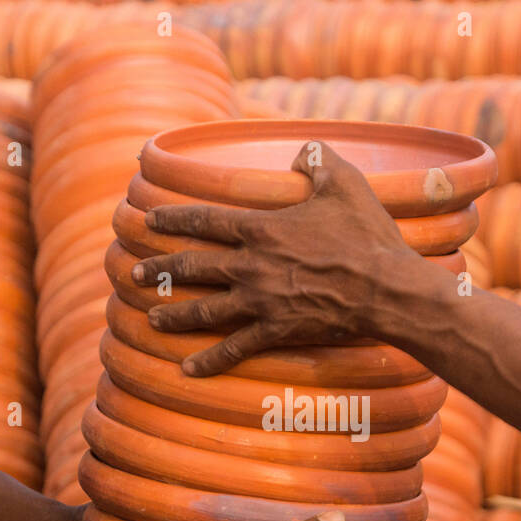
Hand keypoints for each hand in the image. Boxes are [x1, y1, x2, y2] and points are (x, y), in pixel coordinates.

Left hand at [132, 141, 429, 375]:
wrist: (385, 288)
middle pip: (193, 266)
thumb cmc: (367, 236)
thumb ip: (318, 162)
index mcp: (261, 228)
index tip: (148, 220)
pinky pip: (235, 348)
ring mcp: (260, 301)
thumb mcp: (346, 184)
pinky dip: (210, 360)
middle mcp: (251, 265)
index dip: (173, 219)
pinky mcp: (276, 331)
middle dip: (161, 269)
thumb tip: (303, 152)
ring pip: (204, 310)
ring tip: (152, 318)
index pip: (204, 221)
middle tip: (135, 273)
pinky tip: (188, 369)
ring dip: (175, 315)